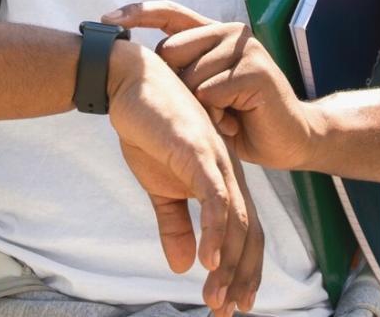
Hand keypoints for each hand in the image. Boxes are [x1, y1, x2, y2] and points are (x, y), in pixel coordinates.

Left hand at [104, 1, 317, 171]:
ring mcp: (245, 48)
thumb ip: (184, 72)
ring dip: (200, 107)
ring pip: (189, 77)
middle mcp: (230, 32)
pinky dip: (217, 115)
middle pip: (171, 52)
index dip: (138, 13)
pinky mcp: (255, 70)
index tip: (105, 17)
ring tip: (226, 117)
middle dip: (177, 88)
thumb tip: (141, 65)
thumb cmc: (243, 118)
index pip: (170, 13)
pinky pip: (210, 93)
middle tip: (207, 109)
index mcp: (215, 33)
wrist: (291, 139)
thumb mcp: (206, 90)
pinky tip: (236, 121)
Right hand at [106, 42, 258, 314]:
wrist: (130, 84)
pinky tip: (209, 260)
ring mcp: (217, 161)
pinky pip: (215, 197)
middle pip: (249, 233)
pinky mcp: (198, 152)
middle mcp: (229, 172)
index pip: (245, 231)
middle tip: (228, 312)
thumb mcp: (159, 187)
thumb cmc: (148, 129)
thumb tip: (184, 266)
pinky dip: (216, 230)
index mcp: (224, 179)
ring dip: (228, 265)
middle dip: (241, 276)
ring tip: (217, 299)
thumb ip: (175, 224)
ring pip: (235, 222)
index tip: (235, 304)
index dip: (243, 269)